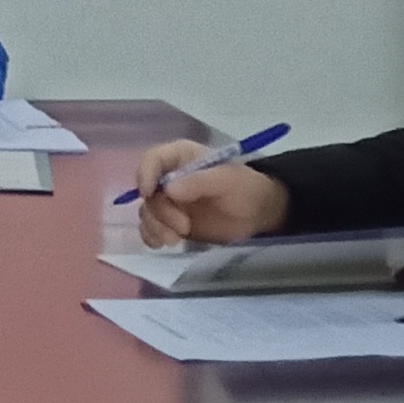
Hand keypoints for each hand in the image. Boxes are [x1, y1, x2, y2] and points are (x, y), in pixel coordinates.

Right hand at [129, 146, 287, 247]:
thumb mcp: (227, 180)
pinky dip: (152, 237)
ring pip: (146, 212)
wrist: (258, 214)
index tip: (149, 194)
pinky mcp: (170, 222)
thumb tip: (168, 190)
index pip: (152, 160)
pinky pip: (150, 228)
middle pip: (148, 193)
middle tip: (183, 228)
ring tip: (176, 240)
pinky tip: (164, 244)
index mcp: (180, 158)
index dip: (145, 175)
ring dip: (155, 228)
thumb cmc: (245, 188)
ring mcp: (168, 202)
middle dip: (160, 213)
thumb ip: (199, 182)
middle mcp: (168, 178)